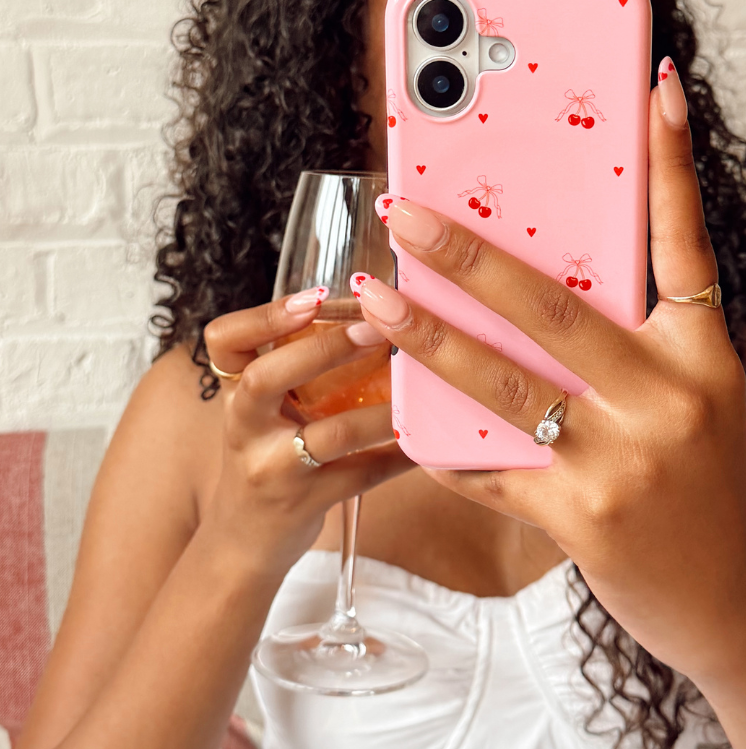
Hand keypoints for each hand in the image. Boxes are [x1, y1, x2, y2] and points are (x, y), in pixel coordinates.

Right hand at [200, 295, 411, 577]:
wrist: (242, 542)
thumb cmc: (268, 455)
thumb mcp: (263, 408)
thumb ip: (297, 365)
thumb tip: (375, 311)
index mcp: (236, 391)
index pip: (225, 341)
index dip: (264, 316)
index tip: (315, 298)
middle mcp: (246, 427)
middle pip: (267, 378)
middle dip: (324, 349)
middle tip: (375, 330)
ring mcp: (274, 468)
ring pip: (328, 435)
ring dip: (379, 411)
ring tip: (414, 388)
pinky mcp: (306, 503)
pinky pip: (362, 475)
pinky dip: (398, 456)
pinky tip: (425, 441)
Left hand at [354, 57, 745, 680]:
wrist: (728, 597)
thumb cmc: (700, 480)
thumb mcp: (687, 395)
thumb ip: (628, 340)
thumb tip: (541, 274)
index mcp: (703, 355)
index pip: (687, 242)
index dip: (674, 161)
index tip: (653, 84)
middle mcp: (672, 398)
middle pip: (557, 308)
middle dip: (470, 255)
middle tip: (405, 209)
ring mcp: (624, 461)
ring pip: (505, 383)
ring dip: (428, 336)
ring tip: (372, 296)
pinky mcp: (581, 518)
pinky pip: (490, 465)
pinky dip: (441, 439)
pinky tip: (398, 415)